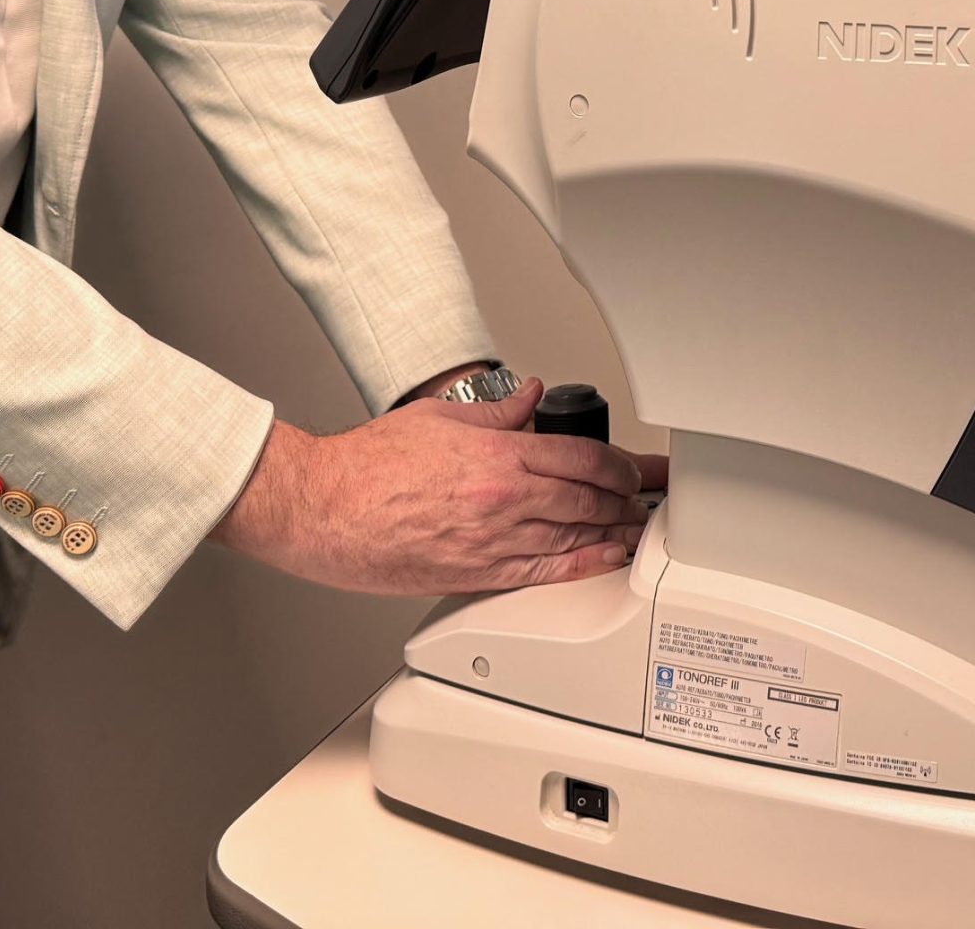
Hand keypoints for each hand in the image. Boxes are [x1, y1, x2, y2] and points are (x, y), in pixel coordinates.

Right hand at [210, 378, 661, 593]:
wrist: (322, 508)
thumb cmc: (366, 465)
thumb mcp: (438, 416)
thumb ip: (495, 411)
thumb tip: (529, 400)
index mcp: (496, 454)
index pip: (582, 456)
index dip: (620, 463)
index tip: (637, 466)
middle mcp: (502, 498)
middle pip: (588, 497)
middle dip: (628, 496)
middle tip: (652, 497)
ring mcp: (491, 541)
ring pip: (574, 535)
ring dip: (614, 531)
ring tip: (639, 527)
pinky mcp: (475, 575)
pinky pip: (543, 572)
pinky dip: (582, 565)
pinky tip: (605, 559)